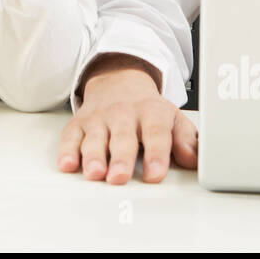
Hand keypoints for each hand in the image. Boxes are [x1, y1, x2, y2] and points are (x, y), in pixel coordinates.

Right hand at [58, 54, 197, 183]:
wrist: (119, 81)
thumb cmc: (148, 109)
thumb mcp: (173, 118)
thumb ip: (185, 139)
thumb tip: (192, 158)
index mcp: (151, 112)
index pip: (156, 133)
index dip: (156, 154)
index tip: (155, 174)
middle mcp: (123, 114)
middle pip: (122, 137)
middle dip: (121, 158)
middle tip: (119, 177)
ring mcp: (99, 118)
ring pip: (95, 138)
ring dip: (93, 156)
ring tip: (94, 173)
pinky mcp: (78, 123)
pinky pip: (70, 137)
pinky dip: (67, 151)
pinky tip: (67, 164)